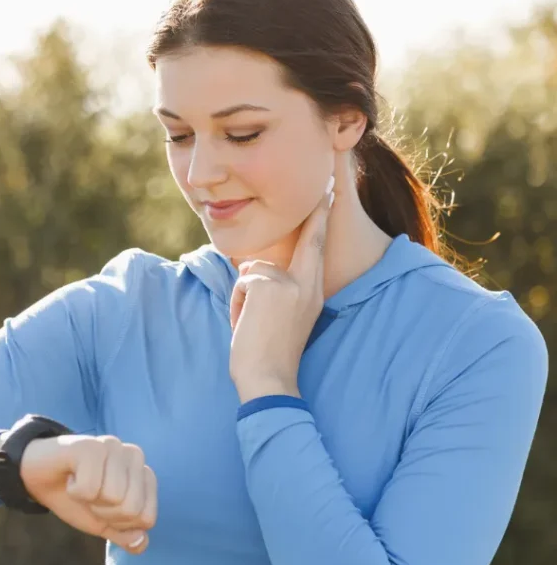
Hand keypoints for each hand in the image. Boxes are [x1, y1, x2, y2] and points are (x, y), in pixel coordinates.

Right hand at [16, 434, 157, 553]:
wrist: (37, 477)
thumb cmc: (73, 497)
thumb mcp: (102, 522)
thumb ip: (125, 534)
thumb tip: (141, 542)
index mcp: (144, 473)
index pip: (147, 518)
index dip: (120, 523)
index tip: (102, 507)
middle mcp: (134, 455)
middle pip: (132, 509)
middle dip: (104, 512)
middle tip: (88, 495)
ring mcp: (113, 446)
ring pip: (115, 497)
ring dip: (89, 501)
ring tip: (79, 485)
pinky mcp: (90, 446)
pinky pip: (90, 488)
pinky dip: (74, 492)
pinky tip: (69, 477)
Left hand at [228, 175, 334, 402]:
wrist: (268, 380)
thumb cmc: (269, 356)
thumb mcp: (280, 319)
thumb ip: (274, 290)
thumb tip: (250, 266)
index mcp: (313, 294)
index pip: (317, 250)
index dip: (321, 220)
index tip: (328, 194)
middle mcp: (308, 285)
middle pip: (307, 240)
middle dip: (317, 212)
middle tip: (328, 184)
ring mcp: (290, 284)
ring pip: (254, 271)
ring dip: (244, 296)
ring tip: (251, 325)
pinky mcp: (268, 286)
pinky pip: (241, 283)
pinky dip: (236, 304)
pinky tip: (245, 325)